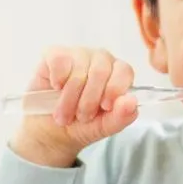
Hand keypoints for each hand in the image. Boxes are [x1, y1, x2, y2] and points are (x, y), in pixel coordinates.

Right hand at [10, 47, 138, 166]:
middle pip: (100, 71)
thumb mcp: (104, 127)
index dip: (114, 89)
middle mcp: (100, 59)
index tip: (105, 107)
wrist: (51, 129)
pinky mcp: (55, 54)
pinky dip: (58, 79)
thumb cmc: (82, 124)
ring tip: (65, 115)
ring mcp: (78, 54)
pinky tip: (56, 89)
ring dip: (70, 98)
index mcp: (117, 74)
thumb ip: (121, 116)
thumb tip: (131, 102)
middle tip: (81, 117)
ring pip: (78, 70)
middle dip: (89, 101)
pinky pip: (60, 60)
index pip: (124, 71)